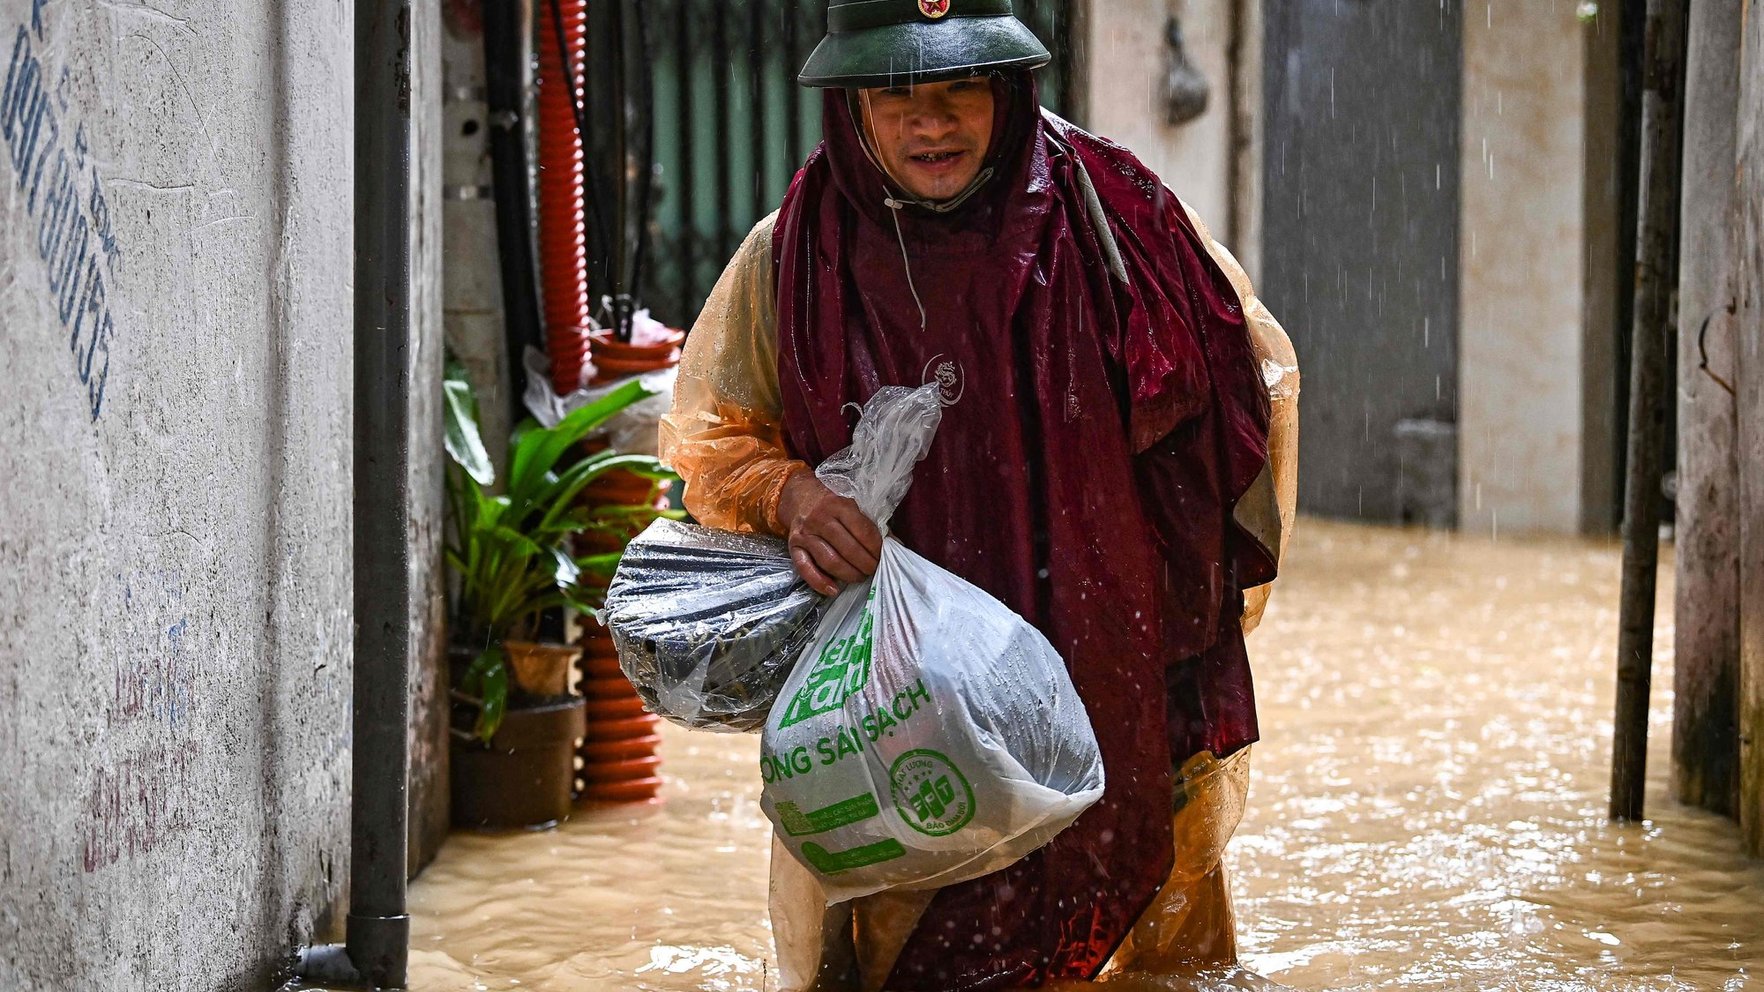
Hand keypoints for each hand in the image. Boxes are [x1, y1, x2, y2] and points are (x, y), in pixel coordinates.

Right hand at [777, 468, 882, 595]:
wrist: (800, 498)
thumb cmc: (832, 505)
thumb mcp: (852, 507)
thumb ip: (870, 525)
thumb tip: (896, 545)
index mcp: (839, 505)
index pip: (862, 531)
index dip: (875, 548)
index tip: (882, 557)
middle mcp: (820, 519)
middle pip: (847, 548)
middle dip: (865, 564)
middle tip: (873, 570)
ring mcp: (805, 534)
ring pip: (829, 560)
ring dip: (848, 574)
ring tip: (859, 577)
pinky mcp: (793, 546)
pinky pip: (805, 568)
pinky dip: (819, 582)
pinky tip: (833, 590)